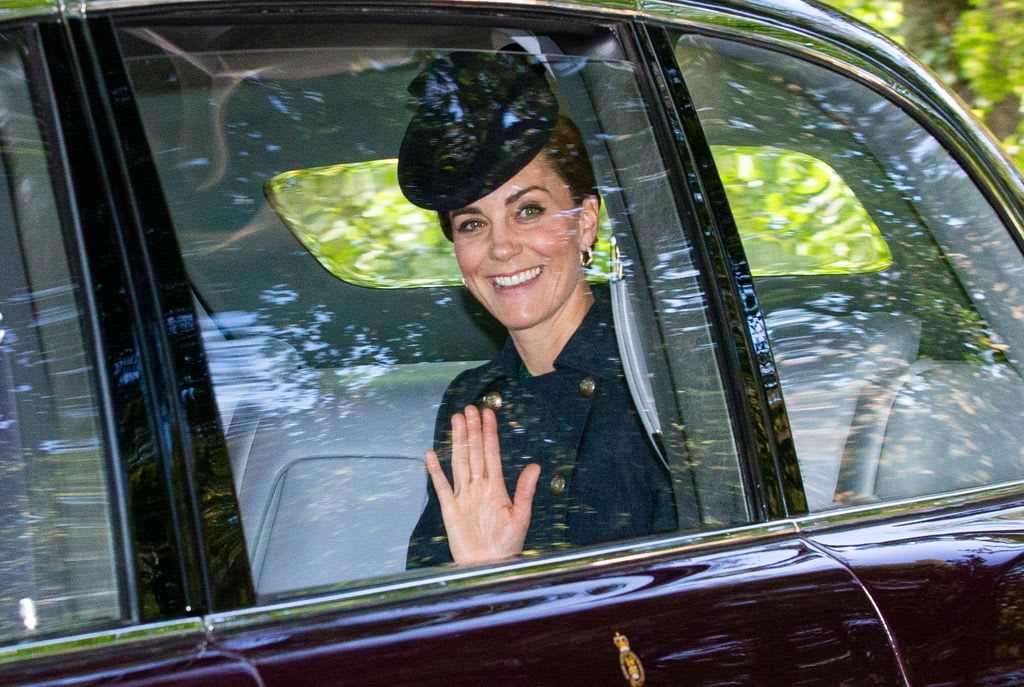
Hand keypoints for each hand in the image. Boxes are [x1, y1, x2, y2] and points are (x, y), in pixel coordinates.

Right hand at [425, 404, 540, 565]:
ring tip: (455, 420)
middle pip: (474, 452)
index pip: (491, 453)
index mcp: (496, 487)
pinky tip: (431, 454)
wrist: (489, 567)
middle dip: (472, 430)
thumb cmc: (508, 545)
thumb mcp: (521, 516)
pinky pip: (441, 486)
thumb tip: (536, 466)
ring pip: (459, 462)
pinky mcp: (450, 509)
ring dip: (458, 441)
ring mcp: (464, 496)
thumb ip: (525, 490)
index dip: (489, 433)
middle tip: (469, 408)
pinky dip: (435, 470)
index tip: (488, 413)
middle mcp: (479, 487)